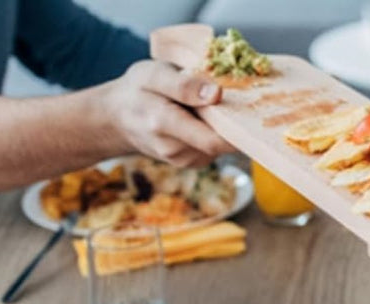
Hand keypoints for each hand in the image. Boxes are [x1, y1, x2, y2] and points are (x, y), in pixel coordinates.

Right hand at [101, 60, 232, 166]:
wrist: (118, 120)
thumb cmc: (137, 91)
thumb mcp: (153, 74)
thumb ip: (183, 84)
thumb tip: (217, 93)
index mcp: (164, 124)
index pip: (212, 139)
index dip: (236, 129)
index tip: (251, 112)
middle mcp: (175, 150)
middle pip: (220, 144)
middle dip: (231, 124)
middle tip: (236, 101)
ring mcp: (184, 161)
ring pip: (219, 147)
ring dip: (222, 128)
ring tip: (209, 107)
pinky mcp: (192, 162)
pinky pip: (214, 148)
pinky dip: (215, 133)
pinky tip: (204, 119)